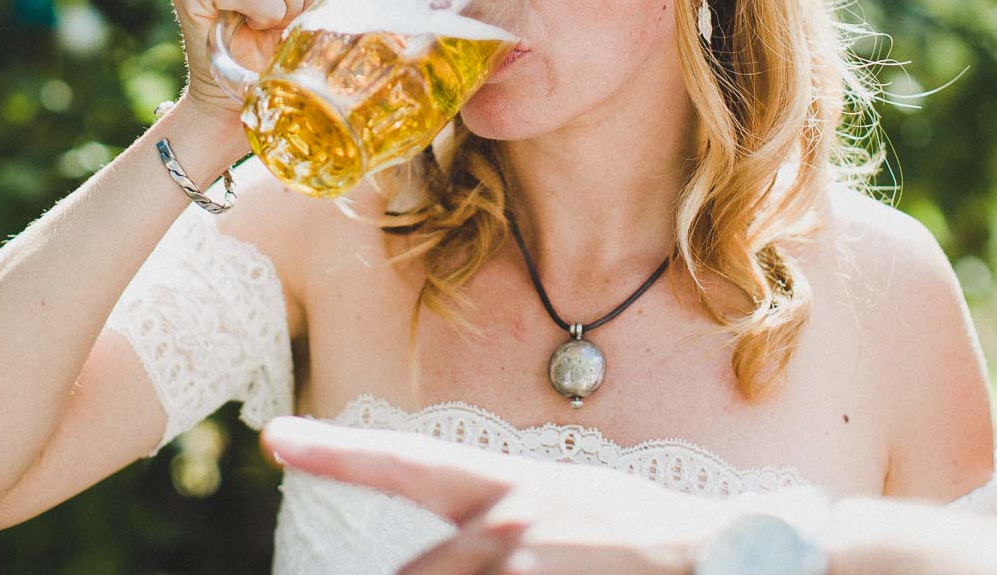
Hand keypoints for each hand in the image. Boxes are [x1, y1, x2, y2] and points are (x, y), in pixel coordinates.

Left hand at [261, 416, 732, 574]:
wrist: (721, 557)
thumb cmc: (646, 541)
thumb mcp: (568, 513)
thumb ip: (501, 532)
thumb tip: (455, 552)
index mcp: (506, 487)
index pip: (404, 463)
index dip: (336, 452)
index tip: (275, 436)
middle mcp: (503, 522)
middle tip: (495, 573)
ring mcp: (520, 562)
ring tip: (533, 574)